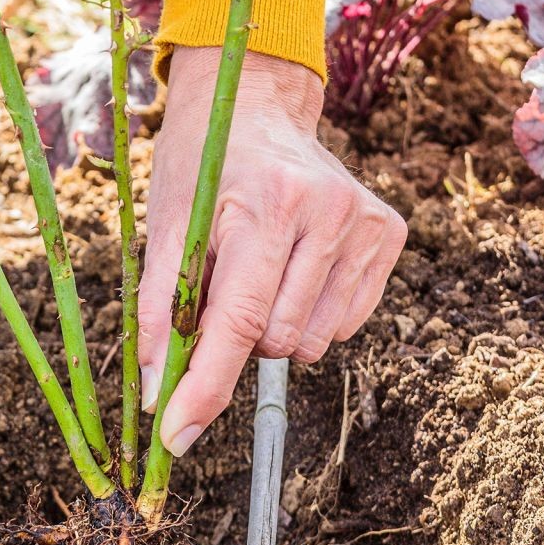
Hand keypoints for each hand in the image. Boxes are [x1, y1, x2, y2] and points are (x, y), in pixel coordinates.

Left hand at [138, 47, 405, 456]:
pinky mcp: (389, 232)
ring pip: (311, 342)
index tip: (175, 438)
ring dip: (273, 329)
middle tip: (221, 288)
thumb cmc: (202, 167)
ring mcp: (365, 221)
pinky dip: (309, 316)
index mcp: (264, 203)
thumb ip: (157, 310)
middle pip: (274, 340)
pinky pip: (344, 325)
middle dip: (236, 338)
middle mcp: (325, 209)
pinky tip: (294, 270)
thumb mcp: (165, 226)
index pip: (237, 322)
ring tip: (258, 271)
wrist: (256, 106)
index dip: (204, 387)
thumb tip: (154, 393)